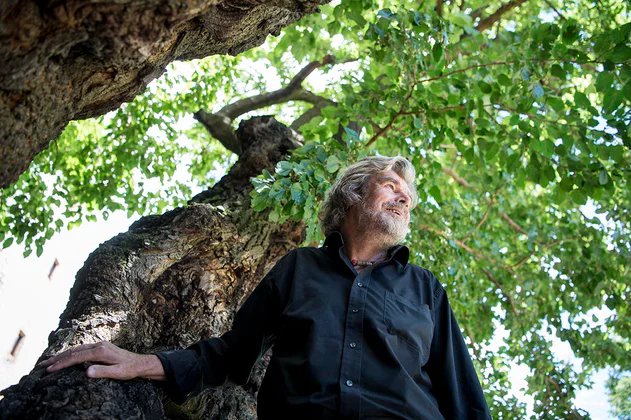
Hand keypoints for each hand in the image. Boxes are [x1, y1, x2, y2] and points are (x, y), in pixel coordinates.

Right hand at [38, 341, 166, 380]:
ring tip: (48, 362)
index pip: (76, 357)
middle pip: (73, 351)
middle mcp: (99, 345)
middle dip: (56, 358)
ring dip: (62, 355)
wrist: (140, 363)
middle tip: (41, 366)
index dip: (61, 364)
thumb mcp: (118, 373)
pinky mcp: (100, 347)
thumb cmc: (130, 369)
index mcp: (101, 351)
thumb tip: (86, 372)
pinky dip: (70, 353)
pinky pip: (81, 349)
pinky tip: (64, 357)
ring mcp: (99, 344)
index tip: (49, 370)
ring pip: (76, 349)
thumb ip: (102, 372)